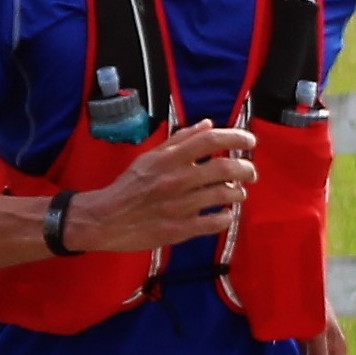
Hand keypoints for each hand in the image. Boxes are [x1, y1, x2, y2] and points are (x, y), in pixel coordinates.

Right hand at [78, 119, 251, 255]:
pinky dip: (226, 217)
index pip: (210, 140)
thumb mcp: (150, 157)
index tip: (250, 142)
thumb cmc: (129, 186)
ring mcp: (179, 206)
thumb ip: (180, 140)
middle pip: (224, 168)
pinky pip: (214, 223)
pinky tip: (225, 214)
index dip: (236, 138)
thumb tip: (208, 124)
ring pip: (223, 196)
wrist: (105, 218)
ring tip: (238, 193)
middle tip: (251, 172)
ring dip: (238, 193)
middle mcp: (176, 179)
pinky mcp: (179, 230)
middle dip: (245, 169)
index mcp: (169, 159)